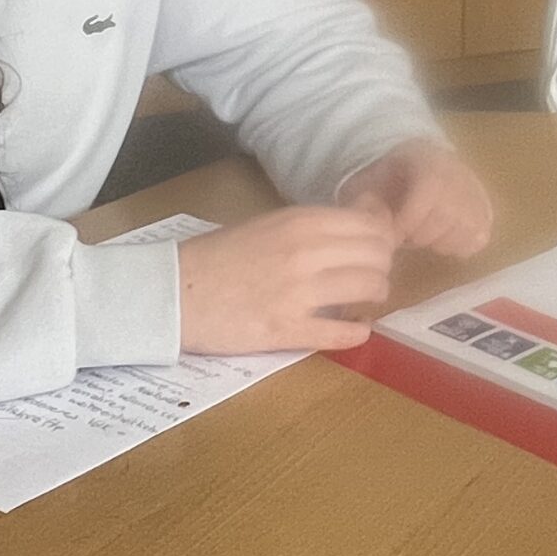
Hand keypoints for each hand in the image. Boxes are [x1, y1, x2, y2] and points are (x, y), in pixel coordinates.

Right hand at [175, 206, 397, 353]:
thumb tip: (359, 225)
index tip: (378, 249)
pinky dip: (357, 334)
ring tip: (362, 302)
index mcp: (300, 221)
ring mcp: (299, 292)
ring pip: (369, 289)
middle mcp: (306, 252)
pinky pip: (341, 334)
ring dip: (373, 297)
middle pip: (377, 256)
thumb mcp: (267, 225)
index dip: (383, 238)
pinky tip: (356, 331)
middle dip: (382, 267)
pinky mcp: (287, 330)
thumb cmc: (217, 257)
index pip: (370, 224)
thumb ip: (311, 227)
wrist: (173, 292)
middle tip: (371, 277)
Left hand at [340, 139, 494, 257]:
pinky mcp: (485, 208)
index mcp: (426, 158)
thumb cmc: (385, 178)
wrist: (412, 162)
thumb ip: (367, 203)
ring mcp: (475, 190)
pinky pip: (481, 236)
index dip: (410, 219)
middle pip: (450, 213)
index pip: (430, 189)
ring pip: (469, 228)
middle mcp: (458, 171)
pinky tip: (443, 241)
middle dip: (423, 235)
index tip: (393, 233)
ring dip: (443, 242)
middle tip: (407, 238)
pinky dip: (462, 245)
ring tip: (424, 236)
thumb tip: (378, 226)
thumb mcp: (366, 183)